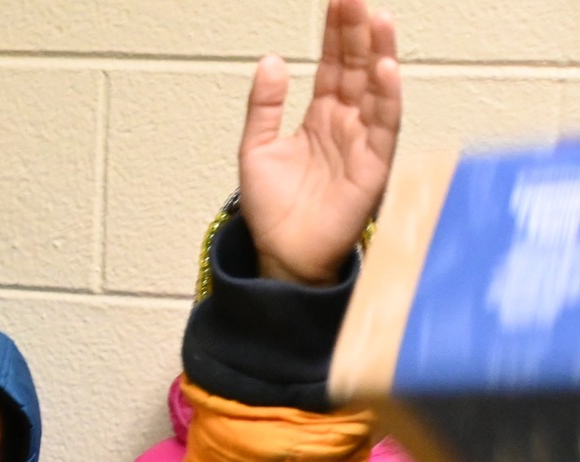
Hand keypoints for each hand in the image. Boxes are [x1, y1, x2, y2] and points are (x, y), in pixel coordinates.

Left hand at [238, 0, 400, 285]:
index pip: (334, 64)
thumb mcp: (255, 148)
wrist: (282, 254)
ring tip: (377, 19)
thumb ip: (264, 106)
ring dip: (378, 54)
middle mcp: (346, 123)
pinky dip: (387, 98)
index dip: (335, 32)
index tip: (338, 0)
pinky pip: (384, 127)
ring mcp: (362, 142)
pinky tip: (386, 69)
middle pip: (357, 68)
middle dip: (357, 32)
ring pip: (375, 90)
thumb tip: (271, 61)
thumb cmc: (274, 209)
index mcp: (321, 115)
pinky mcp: (373, 166)